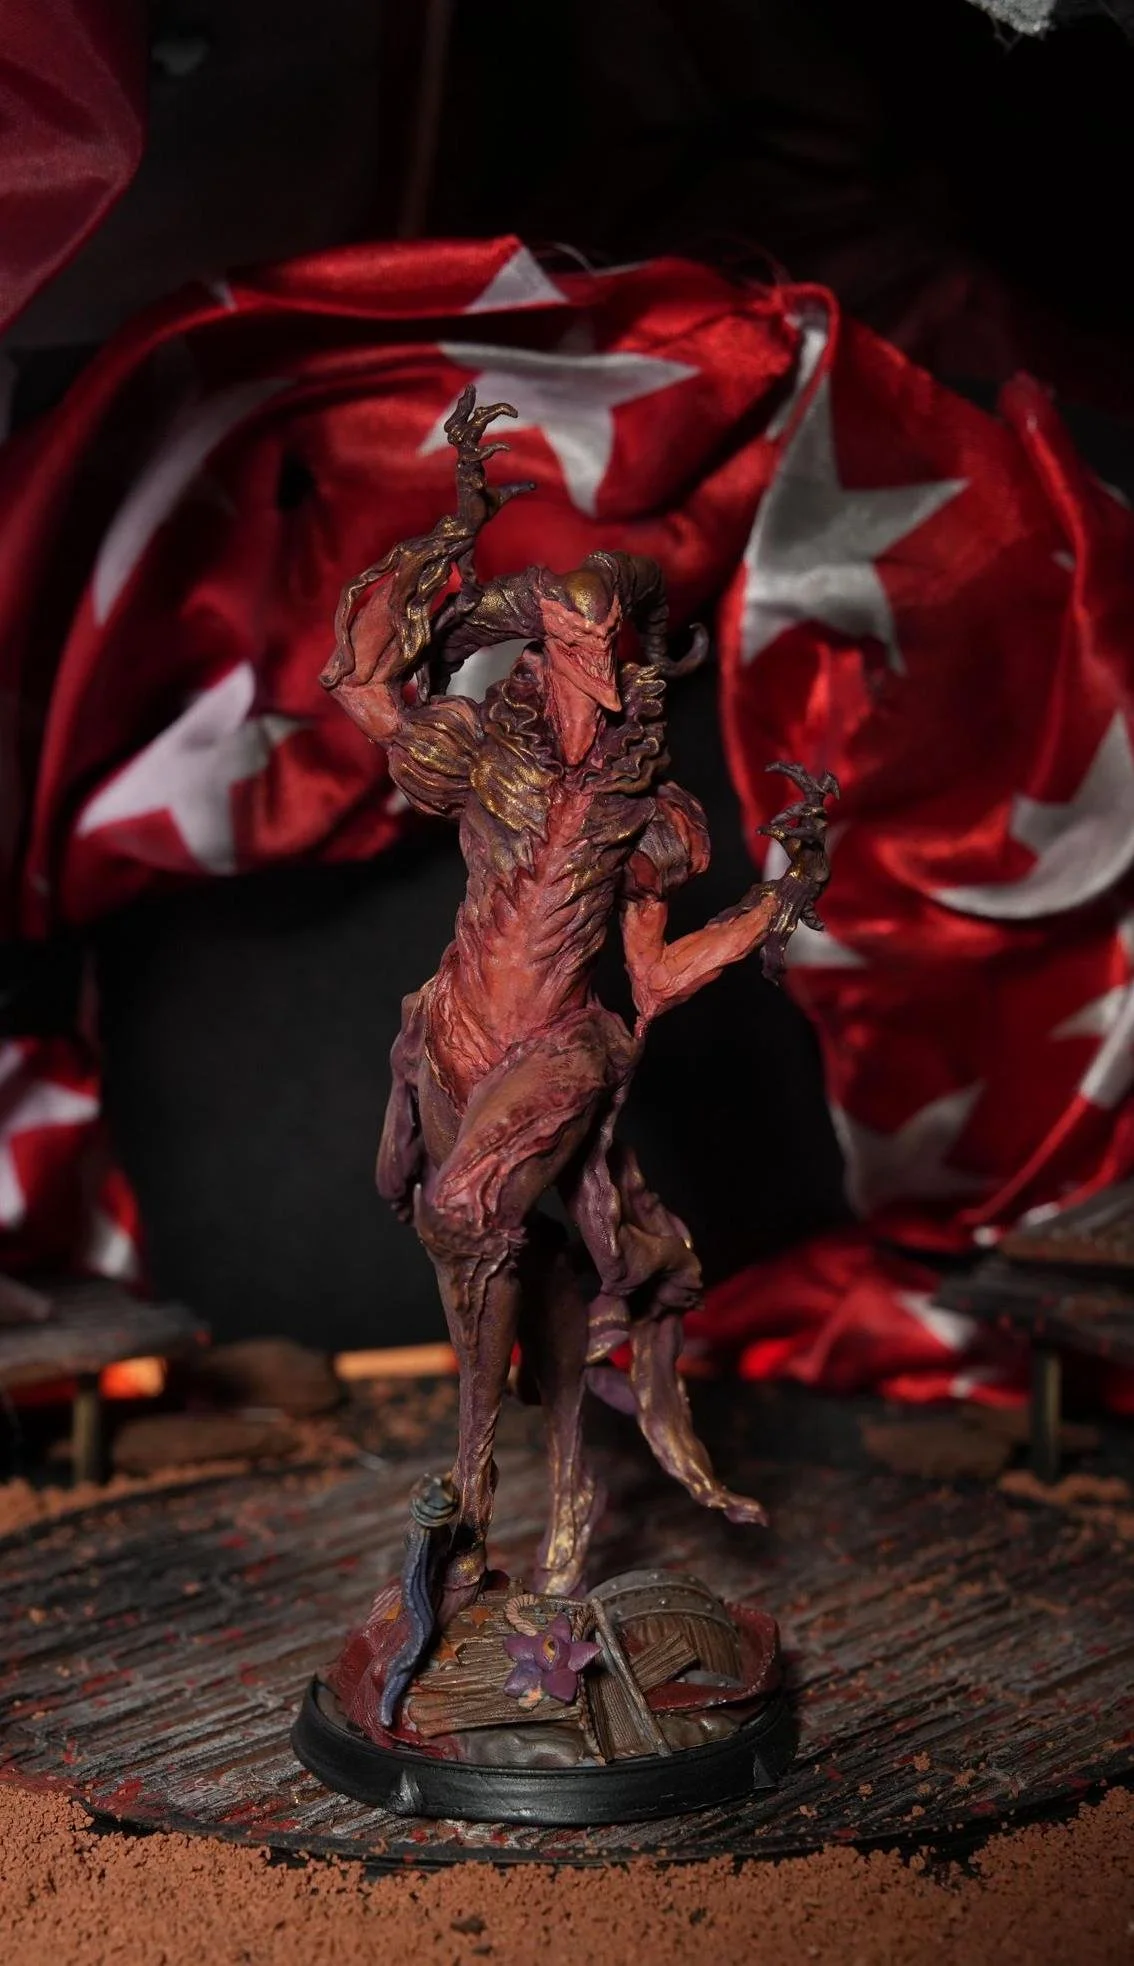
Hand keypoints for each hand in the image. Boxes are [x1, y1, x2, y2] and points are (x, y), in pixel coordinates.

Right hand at [446, 384, 534, 528]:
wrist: (471, 526)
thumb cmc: (483, 509)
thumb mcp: (504, 496)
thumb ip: (517, 487)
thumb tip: (534, 485)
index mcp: (471, 458)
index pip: (471, 428)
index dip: (479, 413)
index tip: (499, 406)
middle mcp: (466, 459)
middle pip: (463, 426)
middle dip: (465, 406)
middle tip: (470, 387)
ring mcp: (465, 468)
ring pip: (465, 437)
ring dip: (475, 421)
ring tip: (488, 411)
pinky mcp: (468, 478)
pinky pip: (476, 459)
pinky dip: (491, 451)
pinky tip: (507, 447)